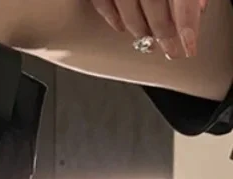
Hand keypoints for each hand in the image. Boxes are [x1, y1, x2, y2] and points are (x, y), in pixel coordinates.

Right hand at [90, 0, 206, 57]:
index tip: (189, 45)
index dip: (187, 23)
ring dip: (140, 28)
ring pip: (128, 7)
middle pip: (155, 4)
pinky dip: (110, 17)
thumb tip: (199, 8)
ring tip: (148, 42)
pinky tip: (120, 28)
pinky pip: (102, 2)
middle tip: (171, 51)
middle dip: (164, 32)